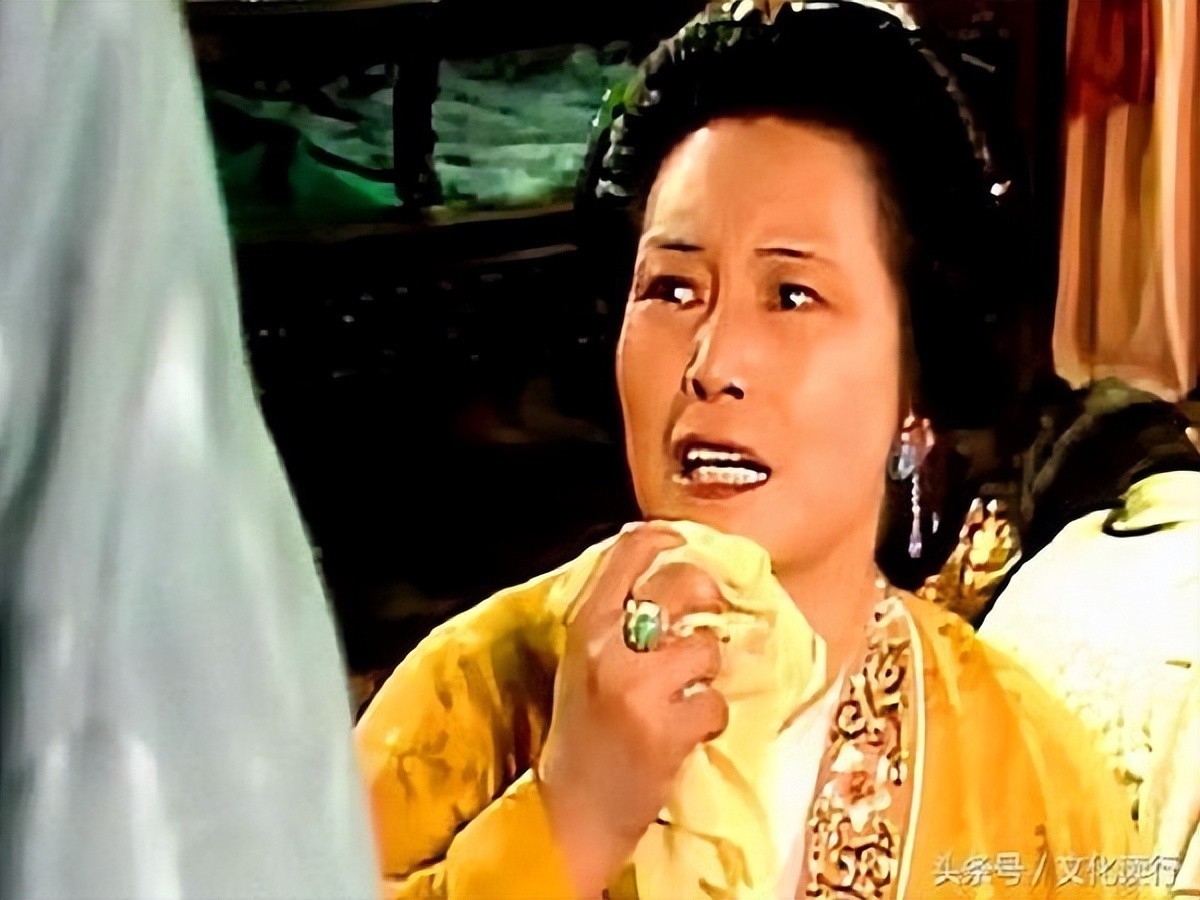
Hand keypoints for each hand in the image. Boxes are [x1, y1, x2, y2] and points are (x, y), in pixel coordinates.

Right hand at [537, 524, 729, 894]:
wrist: (571, 810)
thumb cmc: (582, 734)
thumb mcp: (584, 663)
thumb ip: (616, 620)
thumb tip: (665, 572)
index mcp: (584, 625)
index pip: (627, 554)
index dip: (664, 537)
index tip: (682, 541)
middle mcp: (608, 648)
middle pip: (680, 585)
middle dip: (706, 597)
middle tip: (705, 618)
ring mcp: (637, 688)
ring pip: (707, 648)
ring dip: (707, 675)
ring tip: (684, 697)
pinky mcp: (665, 729)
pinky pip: (716, 704)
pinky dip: (710, 721)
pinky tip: (686, 734)